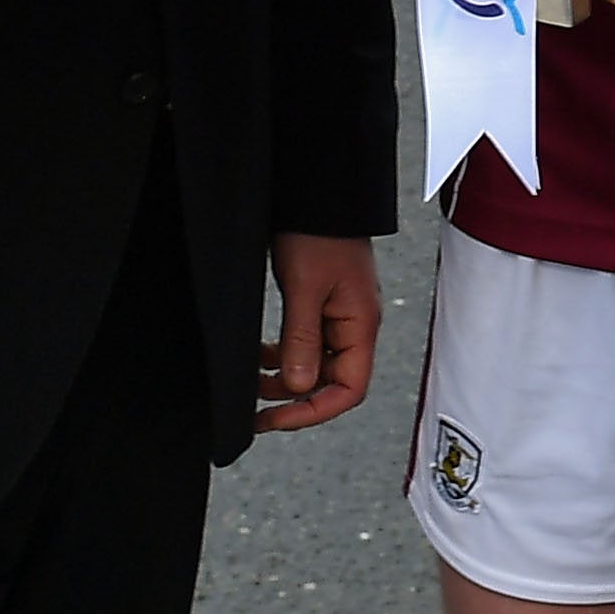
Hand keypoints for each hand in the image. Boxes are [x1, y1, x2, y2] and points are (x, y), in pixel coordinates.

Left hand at [259, 230, 381, 430]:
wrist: (317, 194)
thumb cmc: (319, 233)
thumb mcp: (304, 288)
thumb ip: (302, 340)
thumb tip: (298, 386)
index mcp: (361, 325)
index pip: (348, 390)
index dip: (312, 412)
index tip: (275, 419)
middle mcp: (354, 325)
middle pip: (332, 382)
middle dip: (294, 398)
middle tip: (256, 409)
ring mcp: (340, 315)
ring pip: (317, 365)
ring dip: (287, 378)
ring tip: (253, 382)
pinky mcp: (324, 304)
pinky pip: (308, 343)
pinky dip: (285, 355)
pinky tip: (261, 355)